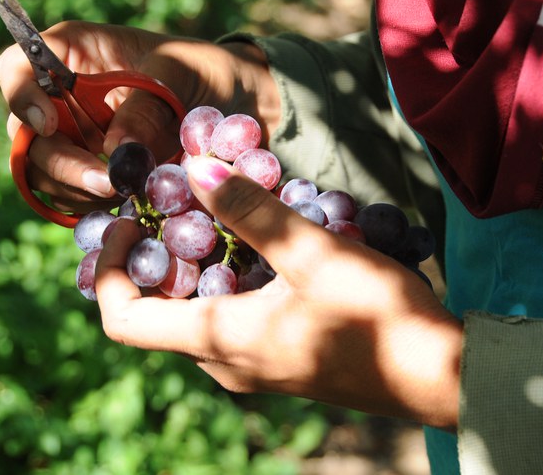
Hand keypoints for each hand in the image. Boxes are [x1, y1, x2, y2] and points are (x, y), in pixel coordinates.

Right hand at [0, 20, 278, 211]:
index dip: (20, 96)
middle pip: (28, 135)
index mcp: (74, 56)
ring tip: (126, 197)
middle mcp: (65, 101)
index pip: (17, 68)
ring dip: (79, 192)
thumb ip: (147, 108)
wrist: (243, 107)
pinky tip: (127, 210)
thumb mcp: (182, 74)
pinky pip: (75, 200)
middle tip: (108, 183)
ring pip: (46, 175)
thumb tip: (116, 155)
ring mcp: (78, 142)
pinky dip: (94, 209)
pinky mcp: (97, 177)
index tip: (48, 122)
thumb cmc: (208, 72)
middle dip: (62, 163)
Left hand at [95, 156, 461, 428]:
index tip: (128, 221)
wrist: (436, 374)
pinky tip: (263, 249)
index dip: (107, 269)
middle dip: (155, 256)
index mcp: (218, 340)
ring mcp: (252, 366)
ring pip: (195, 314)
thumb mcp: (313, 253)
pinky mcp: (278, 360)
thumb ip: (250, 211)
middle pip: (157, 313)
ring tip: (223, 216)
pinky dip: (226, 282)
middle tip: (178, 204)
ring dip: (195, 266)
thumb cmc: (376, 317)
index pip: (121, 319)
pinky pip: (228, 321)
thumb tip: (194, 168)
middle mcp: (224, 362)